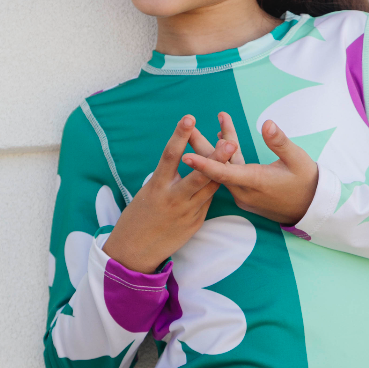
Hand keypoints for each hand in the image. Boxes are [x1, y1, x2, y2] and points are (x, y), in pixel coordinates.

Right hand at [103, 115, 236, 272]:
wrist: (135, 250)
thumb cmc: (138, 216)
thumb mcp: (148, 192)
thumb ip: (168, 178)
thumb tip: (188, 162)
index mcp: (157, 186)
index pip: (170, 156)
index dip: (180, 136)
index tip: (189, 118)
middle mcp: (174, 198)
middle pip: (199, 175)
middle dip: (215, 157)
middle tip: (229, 141)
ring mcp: (187, 212)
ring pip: (210, 188)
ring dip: (222, 169)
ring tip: (233, 151)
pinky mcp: (195, 222)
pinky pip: (207, 201)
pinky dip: (212, 188)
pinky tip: (220, 177)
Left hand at [184, 112, 317, 224]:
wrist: (311, 208)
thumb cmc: (307, 182)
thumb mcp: (298, 159)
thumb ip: (280, 142)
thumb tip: (267, 123)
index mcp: (255, 182)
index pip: (223, 174)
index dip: (203, 164)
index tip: (185, 155)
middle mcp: (244, 192)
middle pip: (217, 169)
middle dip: (201, 148)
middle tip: (186, 129)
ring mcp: (244, 195)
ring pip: (224, 170)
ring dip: (215, 150)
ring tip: (201, 129)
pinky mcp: (246, 195)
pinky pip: (231, 174)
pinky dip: (226, 159)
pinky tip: (221, 141)